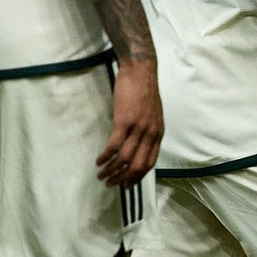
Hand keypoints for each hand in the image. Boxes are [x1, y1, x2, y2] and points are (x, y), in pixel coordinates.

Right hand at [97, 59, 163, 186]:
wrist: (141, 71)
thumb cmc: (144, 91)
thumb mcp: (152, 115)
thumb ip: (147, 132)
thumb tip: (137, 146)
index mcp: (158, 133)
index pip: (150, 163)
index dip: (137, 177)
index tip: (126, 185)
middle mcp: (150, 134)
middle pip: (137, 165)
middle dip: (122, 179)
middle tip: (110, 184)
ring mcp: (138, 128)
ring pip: (124, 158)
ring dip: (111, 170)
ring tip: (101, 175)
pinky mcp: (124, 121)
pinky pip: (114, 146)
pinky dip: (105, 157)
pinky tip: (99, 161)